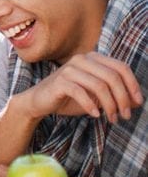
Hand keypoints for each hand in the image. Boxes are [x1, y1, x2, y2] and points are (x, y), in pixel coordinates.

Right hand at [16, 52, 142, 122]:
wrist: (39, 101)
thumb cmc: (69, 98)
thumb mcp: (96, 96)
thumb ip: (115, 95)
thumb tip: (137, 101)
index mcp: (92, 58)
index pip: (121, 67)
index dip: (133, 85)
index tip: (138, 103)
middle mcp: (81, 59)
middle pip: (112, 77)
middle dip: (123, 98)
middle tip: (125, 115)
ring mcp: (69, 69)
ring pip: (99, 86)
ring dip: (110, 105)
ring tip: (112, 119)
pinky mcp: (59, 81)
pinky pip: (81, 93)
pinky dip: (90, 105)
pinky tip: (94, 115)